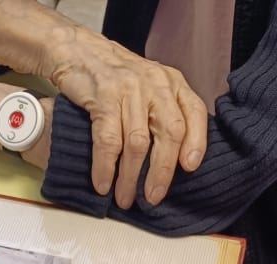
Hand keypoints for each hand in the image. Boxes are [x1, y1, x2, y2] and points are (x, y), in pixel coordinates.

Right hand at [44, 30, 207, 207]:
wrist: (79, 52)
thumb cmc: (115, 78)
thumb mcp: (148, 88)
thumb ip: (163, 113)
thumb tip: (171, 162)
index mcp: (172, 83)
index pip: (194, 113)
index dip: (196, 142)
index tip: (190, 168)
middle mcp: (155, 84)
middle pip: (169, 133)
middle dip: (161, 172)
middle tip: (152, 198)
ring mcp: (130, 90)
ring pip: (138, 143)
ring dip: (130, 177)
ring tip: (125, 198)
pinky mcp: (104, 97)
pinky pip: (109, 141)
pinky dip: (106, 167)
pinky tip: (103, 184)